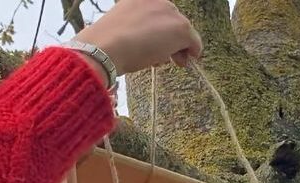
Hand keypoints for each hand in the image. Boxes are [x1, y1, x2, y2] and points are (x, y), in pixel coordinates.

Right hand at [74, 0, 202, 75]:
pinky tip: (186, 61)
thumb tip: (154, 46)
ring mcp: (170, 12)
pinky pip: (194, 42)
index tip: (158, 45)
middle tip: (167, 58)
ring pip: (182, 32)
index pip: (158, 15)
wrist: (105, 48)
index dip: (160, 31)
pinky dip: (193, 52)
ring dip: (177, 48)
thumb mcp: (122, 30)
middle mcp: (157, 0)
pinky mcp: (180, 28)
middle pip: (172, 22)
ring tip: (165, 61)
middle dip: (171, 41)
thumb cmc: (106, 45)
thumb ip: (138, 30)